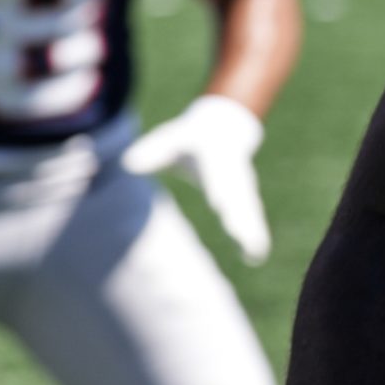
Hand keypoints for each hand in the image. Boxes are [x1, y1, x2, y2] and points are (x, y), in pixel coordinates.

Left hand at [123, 94, 271, 264]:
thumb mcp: (174, 138)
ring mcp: (242, 188)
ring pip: (250, 211)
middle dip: (243, 217)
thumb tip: (128, 163)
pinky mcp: (243, 200)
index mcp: (218, 158)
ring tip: (256, 253)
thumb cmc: (193, 137)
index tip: (219, 204)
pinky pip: (250, 219)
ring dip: (252, 232)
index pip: (217, 175)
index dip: (218, 188)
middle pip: (240, 198)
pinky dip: (252, 237)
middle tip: (249, 238)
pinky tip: (255, 257)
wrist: (225, 127)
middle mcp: (235, 176)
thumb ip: (156, 150)